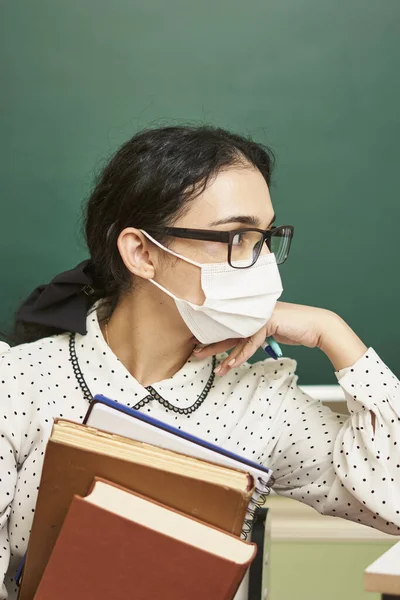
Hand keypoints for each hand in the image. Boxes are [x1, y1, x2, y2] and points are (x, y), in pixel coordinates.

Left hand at [193, 301, 366, 374]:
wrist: (317, 327)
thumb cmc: (296, 329)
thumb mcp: (270, 334)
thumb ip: (255, 337)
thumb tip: (239, 348)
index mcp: (251, 313)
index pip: (230, 326)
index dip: (214, 336)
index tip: (200, 345)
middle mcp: (253, 312)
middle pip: (228, 330)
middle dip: (211, 344)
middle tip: (195, 353)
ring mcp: (260, 315)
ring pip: (238, 338)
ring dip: (226, 356)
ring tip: (217, 369)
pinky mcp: (267, 321)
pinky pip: (251, 342)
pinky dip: (242, 355)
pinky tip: (233, 365)